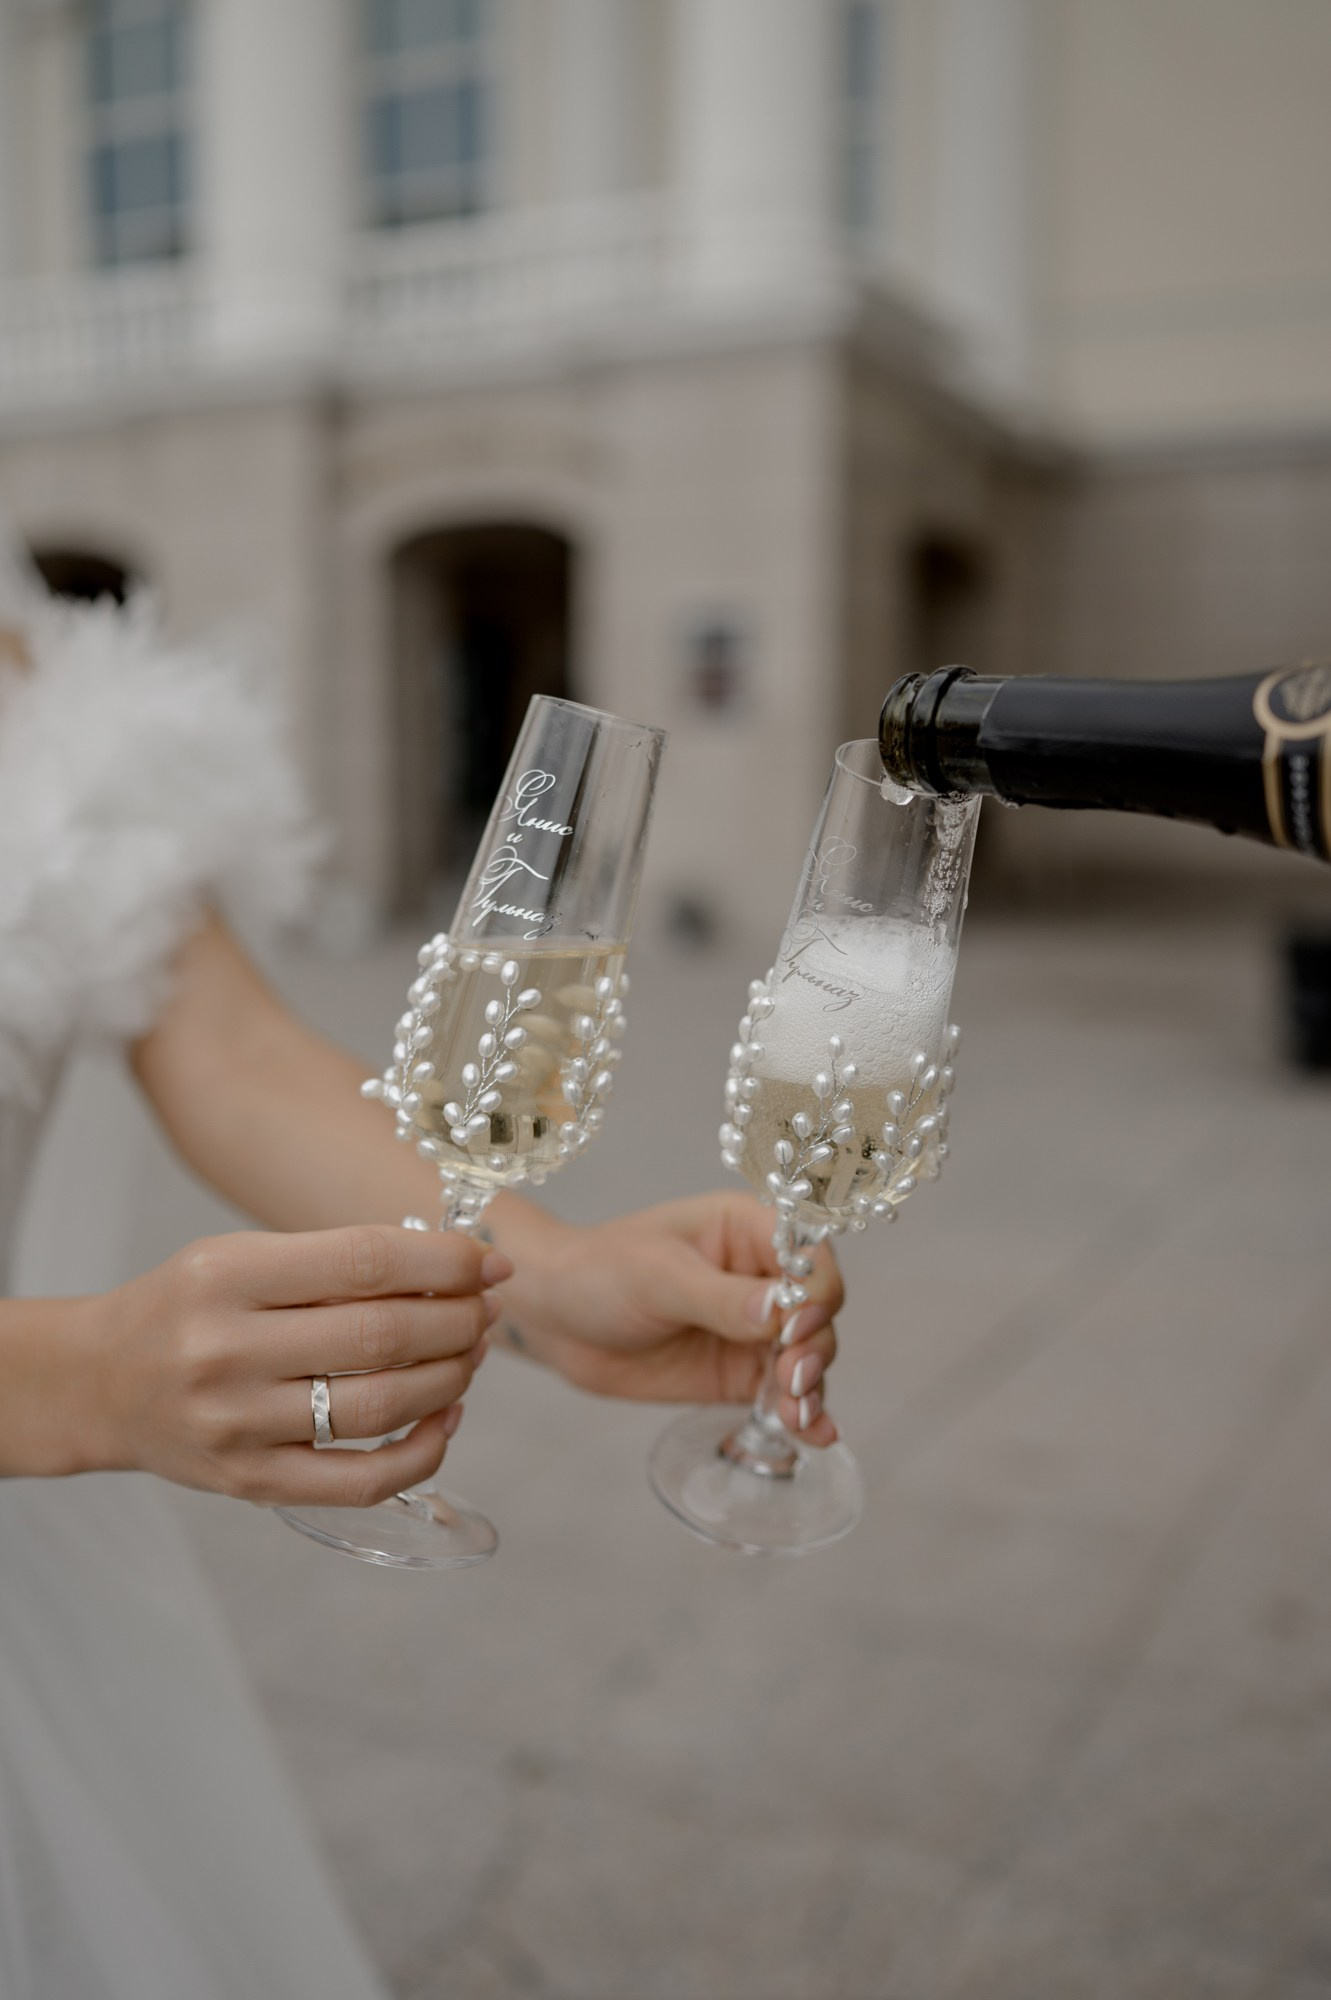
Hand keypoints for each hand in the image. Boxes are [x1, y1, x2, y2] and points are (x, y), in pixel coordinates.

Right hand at [84, 1224, 509, 1505]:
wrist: (99, 1382)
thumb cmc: (187, 1308)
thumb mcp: (240, 1257)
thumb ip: (333, 1261)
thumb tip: (452, 1266)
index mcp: (227, 1276)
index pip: (366, 1262)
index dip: (445, 1262)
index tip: (489, 1262)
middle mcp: (228, 1351)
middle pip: (382, 1336)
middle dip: (457, 1321)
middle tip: (484, 1311)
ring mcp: (239, 1425)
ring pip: (381, 1408)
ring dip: (449, 1378)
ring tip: (469, 1354)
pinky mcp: (251, 1483)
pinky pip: (361, 1481)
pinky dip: (422, 1453)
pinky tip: (444, 1418)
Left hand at [489, 1191, 842, 1446]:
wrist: (556, 1318)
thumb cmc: (601, 1272)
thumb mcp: (658, 1277)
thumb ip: (722, 1298)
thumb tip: (781, 1313)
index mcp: (748, 1231)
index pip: (808, 1257)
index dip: (814, 1292)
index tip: (796, 1327)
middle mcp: (762, 1278)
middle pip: (818, 1311)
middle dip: (813, 1347)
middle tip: (791, 1378)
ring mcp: (754, 1330)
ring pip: (807, 1357)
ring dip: (810, 1386)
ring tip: (794, 1415)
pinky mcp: (740, 1374)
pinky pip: (782, 1393)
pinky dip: (802, 1415)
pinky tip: (817, 1436)